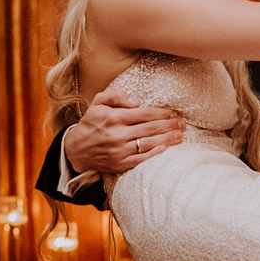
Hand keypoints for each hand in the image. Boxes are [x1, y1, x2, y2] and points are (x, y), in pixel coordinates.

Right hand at [63, 88, 184, 176]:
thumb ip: (116, 96)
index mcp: (114, 117)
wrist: (76, 149)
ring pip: (149, 144)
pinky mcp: (120, 164)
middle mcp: (118, 134)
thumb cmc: (91, 123)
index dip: (162, 113)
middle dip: (170, 125)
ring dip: (168, 139)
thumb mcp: (98, 102)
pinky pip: (141, 159)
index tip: (174, 113)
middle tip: (182, 124)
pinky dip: (155, 154)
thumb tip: (138, 101)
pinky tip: (166, 148)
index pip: (145, 113)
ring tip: (180, 135)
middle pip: (151, 129)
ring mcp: (119, 151)